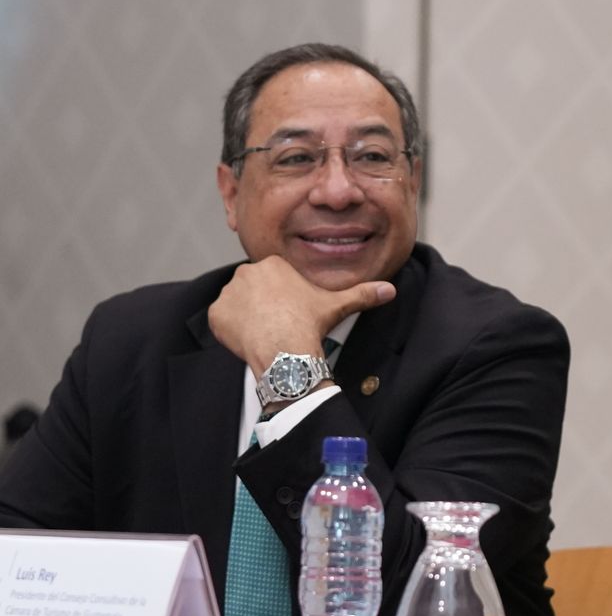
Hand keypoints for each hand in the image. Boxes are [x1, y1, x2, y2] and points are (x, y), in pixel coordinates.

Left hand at [208, 255, 396, 375]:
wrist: (286, 351)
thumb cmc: (310, 324)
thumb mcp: (338, 305)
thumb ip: (363, 294)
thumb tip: (391, 290)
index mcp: (273, 264)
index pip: (274, 279)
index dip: (283, 298)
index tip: (291, 312)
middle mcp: (246, 273)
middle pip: (253, 289)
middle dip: (263, 305)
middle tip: (279, 323)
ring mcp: (228, 294)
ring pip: (237, 304)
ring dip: (247, 316)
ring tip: (266, 332)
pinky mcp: (216, 314)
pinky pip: (222, 320)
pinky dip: (232, 330)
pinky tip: (251, 339)